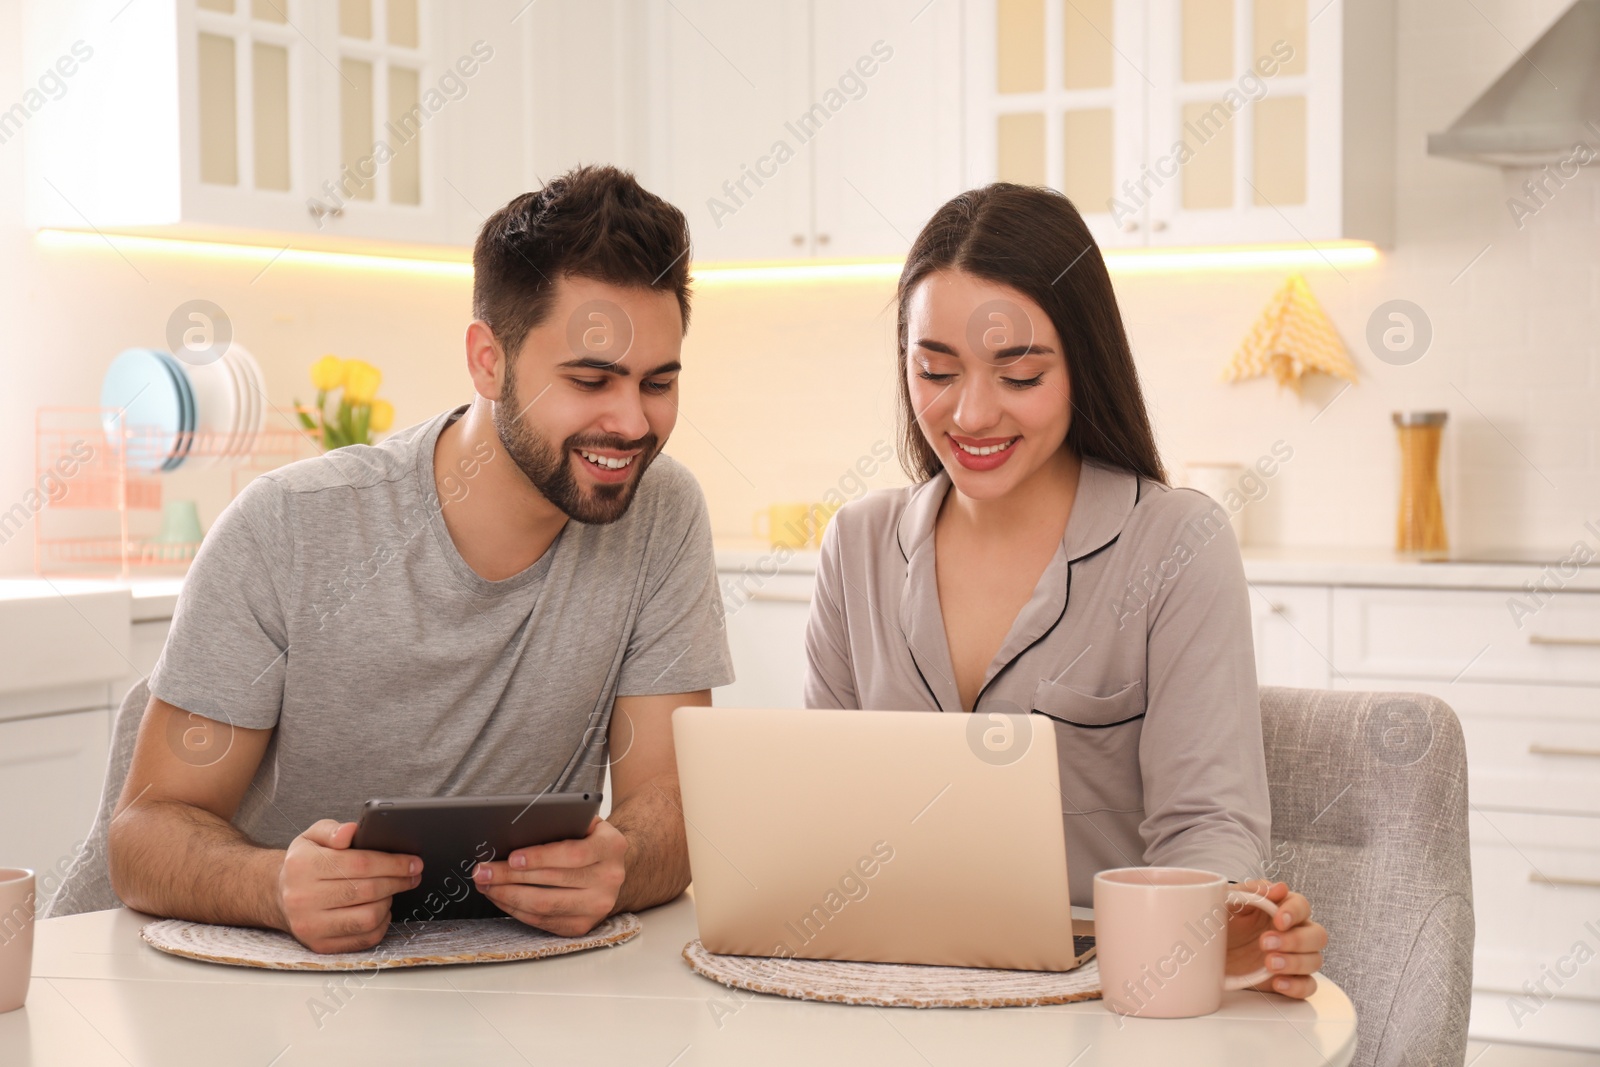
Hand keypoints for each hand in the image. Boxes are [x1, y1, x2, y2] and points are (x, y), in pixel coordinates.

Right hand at [277, 819, 421, 953]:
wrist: (280, 895)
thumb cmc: (304, 863)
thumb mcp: (312, 837)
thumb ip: (332, 830)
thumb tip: (351, 831)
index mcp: (303, 865)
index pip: (360, 863)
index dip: (393, 863)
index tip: (414, 862)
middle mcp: (302, 898)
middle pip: (367, 890)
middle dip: (398, 881)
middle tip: (412, 875)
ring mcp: (310, 926)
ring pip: (368, 917)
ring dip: (388, 902)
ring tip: (390, 890)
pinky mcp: (320, 945)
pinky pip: (364, 938)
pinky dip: (380, 924)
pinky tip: (380, 910)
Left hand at [471, 816, 627, 936]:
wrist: (613, 868)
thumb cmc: (590, 841)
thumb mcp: (585, 824)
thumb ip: (562, 824)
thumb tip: (517, 832)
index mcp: (611, 847)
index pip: (573, 854)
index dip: (540, 857)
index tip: (512, 858)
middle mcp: (609, 879)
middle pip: (552, 882)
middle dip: (510, 877)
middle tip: (483, 872)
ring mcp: (597, 907)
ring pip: (544, 906)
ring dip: (508, 896)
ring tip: (487, 886)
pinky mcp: (583, 926)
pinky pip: (543, 921)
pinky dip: (517, 911)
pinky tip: (502, 899)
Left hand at [1225, 879, 1326, 998]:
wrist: (1207, 951)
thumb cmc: (1221, 922)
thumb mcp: (1229, 902)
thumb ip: (1253, 891)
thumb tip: (1279, 888)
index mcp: (1281, 909)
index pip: (1302, 906)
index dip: (1295, 912)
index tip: (1279, 920)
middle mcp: (1293, 932)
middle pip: (1317, 935)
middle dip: (1296, 940)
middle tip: (1266, 943)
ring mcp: (1292, 957)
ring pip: (1314, 960)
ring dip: (1295, 962)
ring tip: (1269, 963)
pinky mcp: (1288, 979)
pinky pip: (1307, 986)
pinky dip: (1297, 987)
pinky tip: (1277, 982)